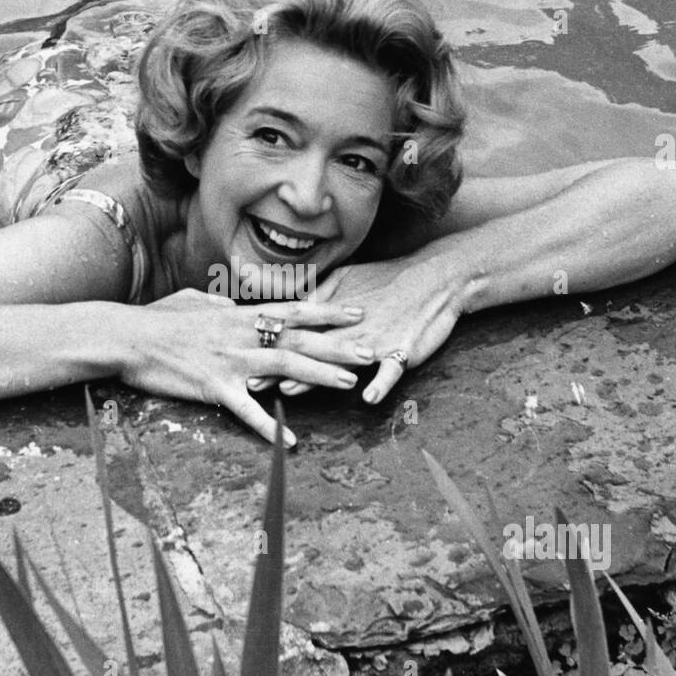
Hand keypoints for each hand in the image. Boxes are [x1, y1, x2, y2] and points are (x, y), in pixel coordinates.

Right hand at [118, 289, 374, 446]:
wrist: (127, 337)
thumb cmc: (157, 319)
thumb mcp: (193, 302)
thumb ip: (219, 305)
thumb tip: (230, 305)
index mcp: (239, 315)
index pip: (294, 311)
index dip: (328, 312)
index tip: (357, 314)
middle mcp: (242, 334)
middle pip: (300, 338)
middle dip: (338, 345)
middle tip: (371, 352)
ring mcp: (230, 360)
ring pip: (284, 366)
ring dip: (319, 375)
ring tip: (349, 385)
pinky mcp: (213, 387)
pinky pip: (247, 410)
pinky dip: (268, 425)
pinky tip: (289, 441)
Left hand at [267, 257, 461, 403]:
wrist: (436, 277)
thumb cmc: (389, 280)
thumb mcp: (348, 282)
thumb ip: (318, 298)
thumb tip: (289, 308)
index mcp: (334, 314)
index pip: (296, 332)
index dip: (268, 345)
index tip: (239, 356)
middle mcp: (349, 327)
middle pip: (308, 351)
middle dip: (276, 367)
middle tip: (249, 383)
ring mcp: (375, 338)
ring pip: (340, 361)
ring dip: (313, 377)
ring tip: (291, 391)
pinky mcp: (402, 349)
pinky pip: (391, 369)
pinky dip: (380, 382)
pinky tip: (367, 397)